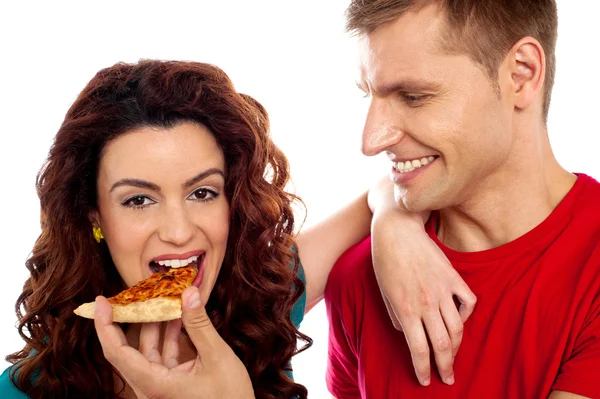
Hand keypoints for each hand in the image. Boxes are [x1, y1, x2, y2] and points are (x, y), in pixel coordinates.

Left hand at [94, 287, 254, 398]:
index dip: (105, 326)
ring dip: (154, 324)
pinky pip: (162, 356)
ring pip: (146, 351)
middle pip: (127, 350)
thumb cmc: (229, 398)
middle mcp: (150, 387)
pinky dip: (169, 336)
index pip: (117, 353)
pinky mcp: (170, 385)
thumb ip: (199, 325)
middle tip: (131, 292)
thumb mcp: (216, 357)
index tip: (102, 302)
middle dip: (129, 319)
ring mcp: (159, 387)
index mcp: (154, 385)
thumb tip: (189, 293)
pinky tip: (178, 316)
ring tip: (161, 297)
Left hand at [371, 210, 476, 386]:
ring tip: (453, 357)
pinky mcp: (453, 277)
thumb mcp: (384, 292)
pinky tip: (459, 320)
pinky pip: (468, 302)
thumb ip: (395, 316)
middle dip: (445, 367)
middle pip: (442, 345)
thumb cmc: (385, 261)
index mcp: (405, 309)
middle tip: (447, 378)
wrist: (398, 230)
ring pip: (458, 328)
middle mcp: (426, 303)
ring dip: (457, 348)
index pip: (419, 350)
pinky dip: (467, 315)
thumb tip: (406, 332)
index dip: (423, 369)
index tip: (425, 380)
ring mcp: (443, 290)